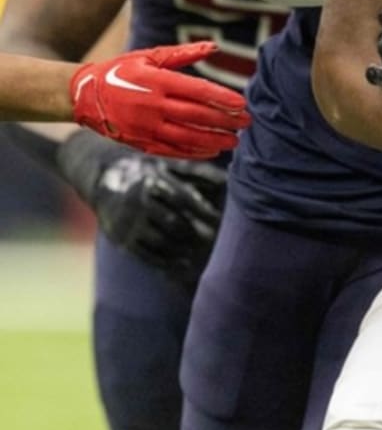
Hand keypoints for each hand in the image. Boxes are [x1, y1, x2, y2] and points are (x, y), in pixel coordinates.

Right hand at [57, 131, 225, 284]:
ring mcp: (128, 223)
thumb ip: (198, 170)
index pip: (183, 198)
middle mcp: (138, 203)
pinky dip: (166, 262)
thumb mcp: (168, 164)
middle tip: (216, 241)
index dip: (204, 209)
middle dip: (196, 233)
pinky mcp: (121, 240)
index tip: (222, 219)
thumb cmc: (147, 170)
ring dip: (184, 250)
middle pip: (173, 222)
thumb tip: (229, 176)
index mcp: (151, 181)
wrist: (104, 180)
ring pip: (160, 241)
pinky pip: (146, 255)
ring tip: (203, 255)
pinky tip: (183, 265)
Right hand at [71, 43, 250, 158]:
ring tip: (234, 142)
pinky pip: (171, 150)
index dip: (222, 99)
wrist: (84, 96)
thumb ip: (183, 54)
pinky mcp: (139, 142)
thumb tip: (214, 46)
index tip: (243, 104)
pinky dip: (193, 152)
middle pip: (196, 116)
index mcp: (157, 82)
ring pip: (186, 137)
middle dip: (225, 121)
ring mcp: (145, 127)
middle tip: (247, 123)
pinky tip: (211, 151)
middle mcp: (153, 106)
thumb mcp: (150, 57)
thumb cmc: (121, 71)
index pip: (198, 91)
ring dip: (213, 140)